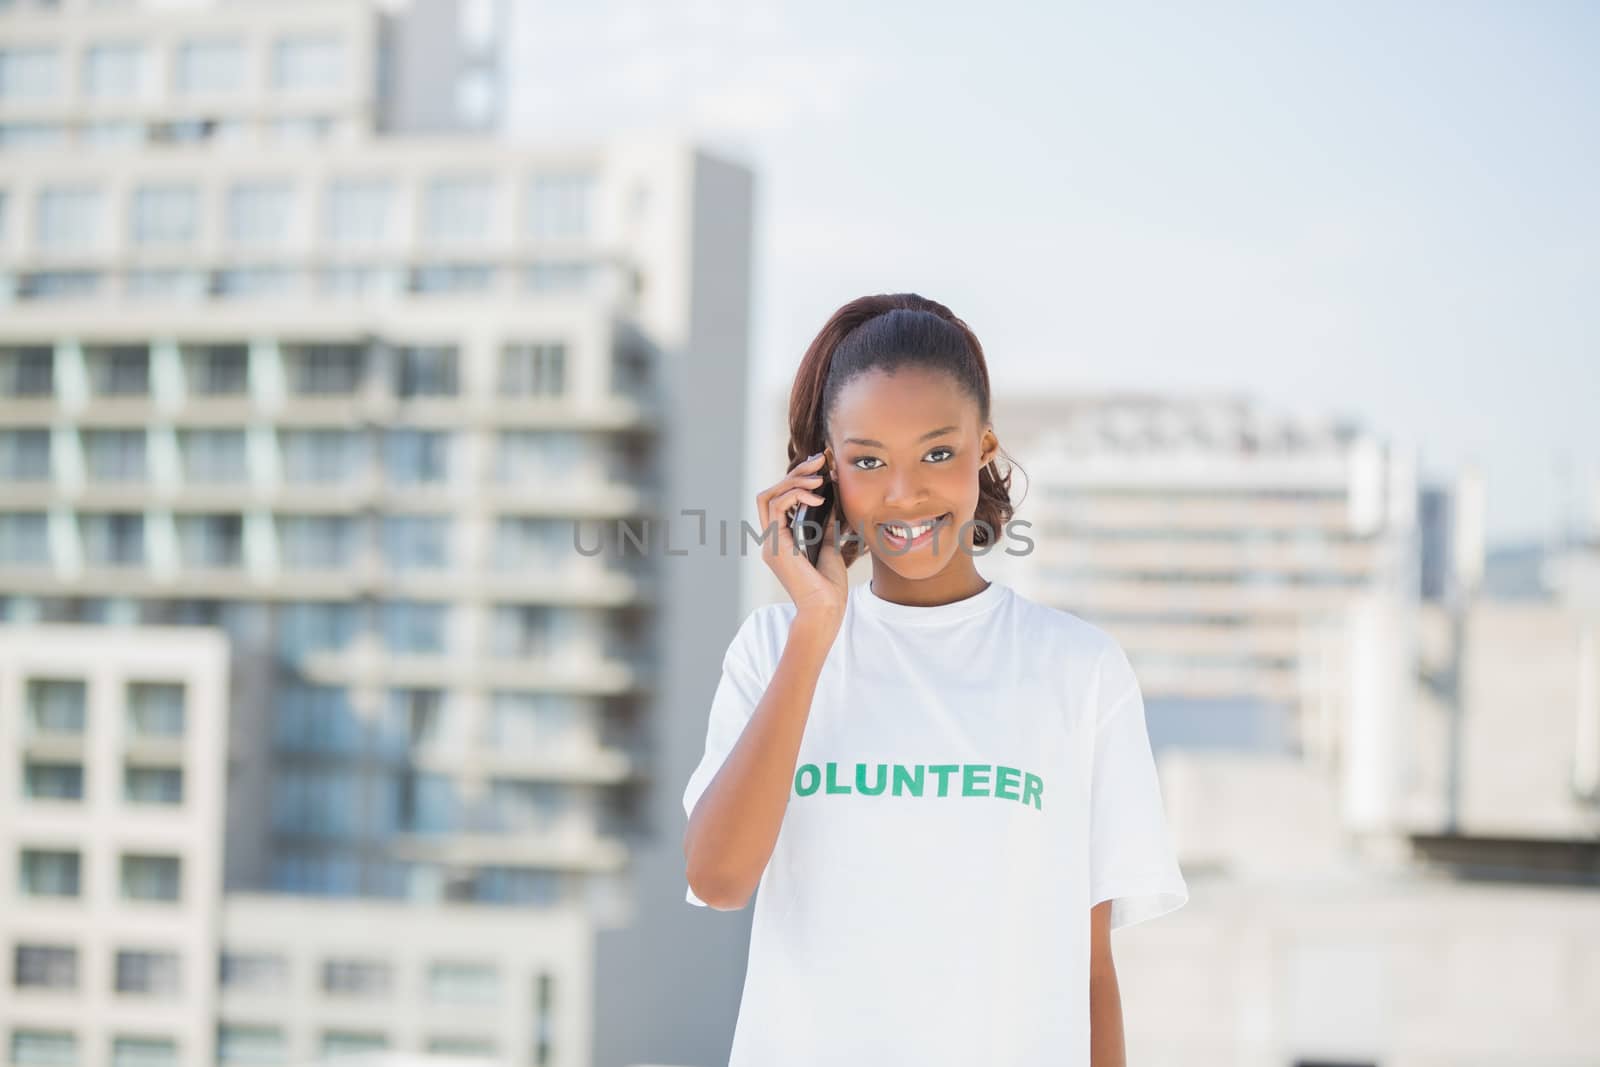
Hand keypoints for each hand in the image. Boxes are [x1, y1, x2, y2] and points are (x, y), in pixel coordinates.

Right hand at [755, 451, 847, 622]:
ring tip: (820, 476)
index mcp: (781, 540)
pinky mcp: (776, 545)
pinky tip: (818, 496)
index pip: (779, 500)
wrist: (825, 610)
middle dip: (795, 472)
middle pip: (770, 492)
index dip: (797, 479)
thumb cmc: (829, 587)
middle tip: (820, 460)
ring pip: (769, 495)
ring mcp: (770, 543)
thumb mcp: (830, 547)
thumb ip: (827, 526)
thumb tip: (834, 501)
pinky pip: (777, 507)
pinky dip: (796, 495)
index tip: (821, 467)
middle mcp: (771, 540)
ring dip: (795, 480)